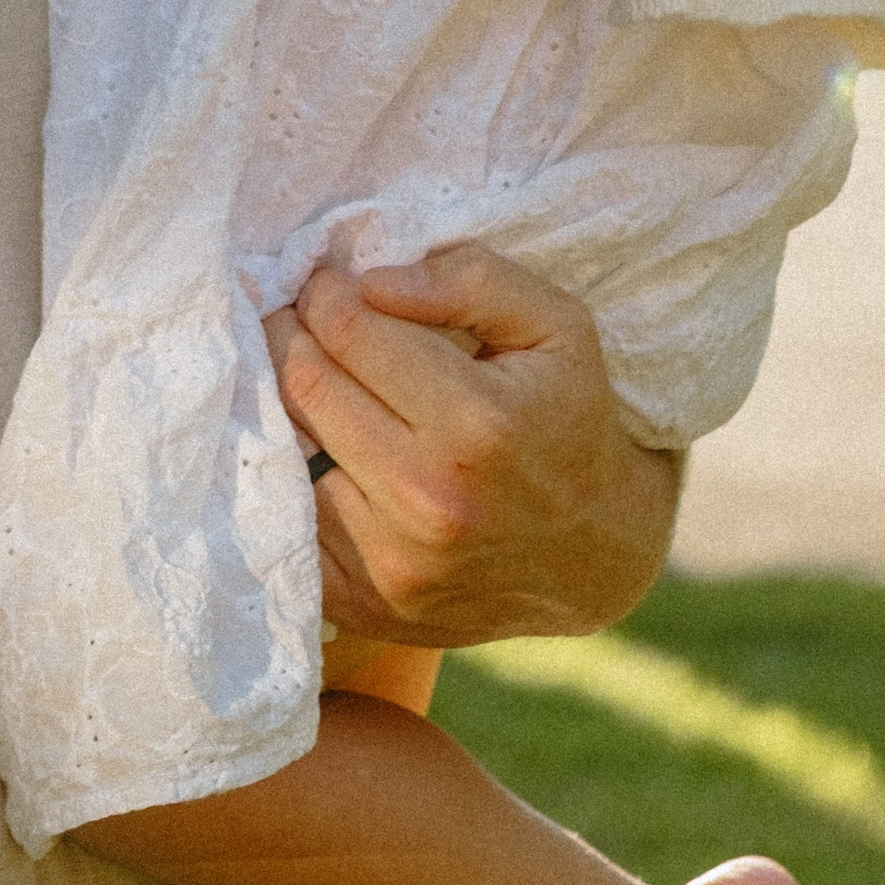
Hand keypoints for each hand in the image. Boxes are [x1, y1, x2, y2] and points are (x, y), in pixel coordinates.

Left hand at [266, 243, 679, 646]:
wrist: (593, 555)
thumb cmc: (569, 419)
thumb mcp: (558, 327)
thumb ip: (471, 282)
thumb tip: (372, 283)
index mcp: (477, 422)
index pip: (348, 331)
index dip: (327, 294)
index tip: (331, 286)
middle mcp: (429, 497)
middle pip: (306, 385)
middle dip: (294, 336)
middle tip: (304, 320)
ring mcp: (394, 560)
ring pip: (291, 450)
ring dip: (297, 408)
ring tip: (329, 385)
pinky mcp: (367, 603)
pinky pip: (295, 520)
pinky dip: (301, 480)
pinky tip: (333, 454)